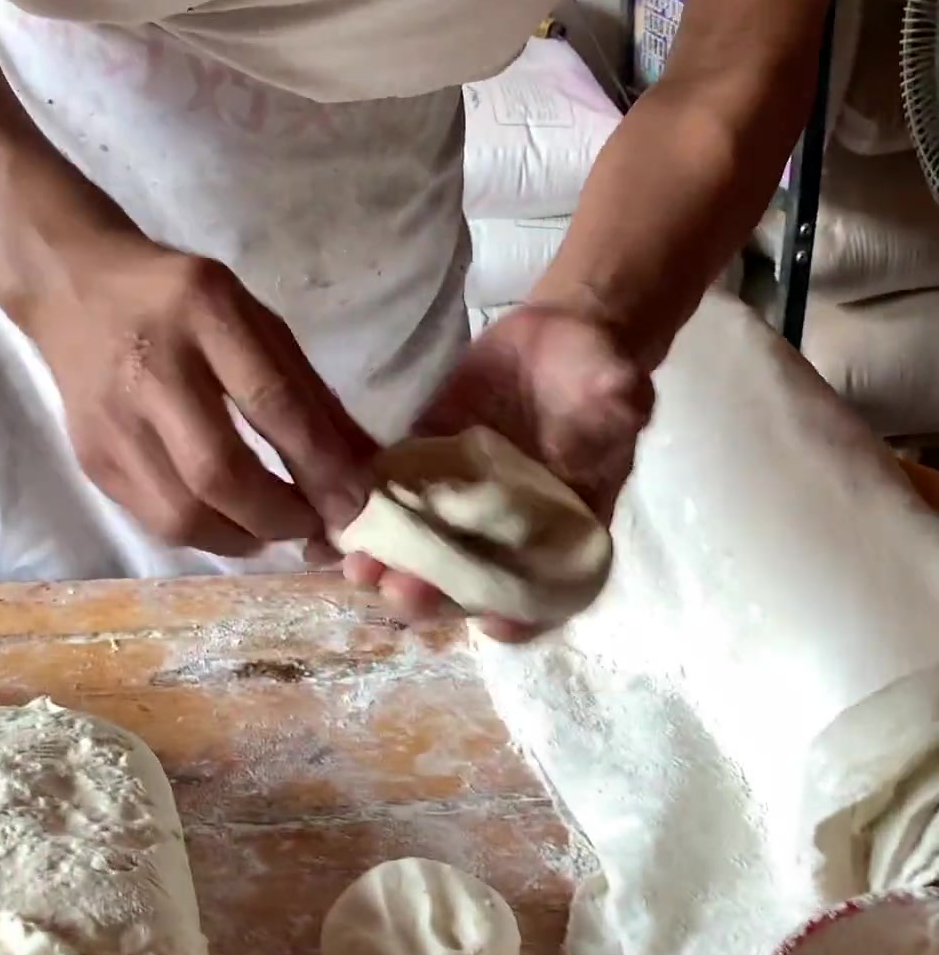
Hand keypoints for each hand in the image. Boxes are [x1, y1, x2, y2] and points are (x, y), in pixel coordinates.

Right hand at [31, 238, 373, 554]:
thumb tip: (364, 469)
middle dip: (279, 517)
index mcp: (204, 312)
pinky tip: (230, 521)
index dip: (319, 466)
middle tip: (313, 527)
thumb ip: (310, 392)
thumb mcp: (254, 320)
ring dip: (243, 538)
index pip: (271, 404)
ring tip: (273, 529)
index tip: (355, 506)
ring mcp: (112, 420)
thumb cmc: (182, 303)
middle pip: (219, 472)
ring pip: (182, 514)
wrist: (73, 288)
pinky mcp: (91, 459)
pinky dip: (206, 533)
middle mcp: (152, 367)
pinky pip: (156, 520)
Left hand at [343, 304, 653, 638]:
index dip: (522, 615)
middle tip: (402, 591)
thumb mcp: (612, 387)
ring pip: (425, 557)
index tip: (492, 620)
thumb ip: (615, 407)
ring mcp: (462, 509)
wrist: (557, 334)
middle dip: (435, 597)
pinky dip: (364, 524)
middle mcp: (509, 535)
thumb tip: (623, 402)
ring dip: (391, 571)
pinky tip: (332, 531)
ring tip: (358, 567)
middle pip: (471, 586)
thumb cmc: (595, 370)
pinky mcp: (424, 473)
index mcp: (564, 532)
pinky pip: (392, 508)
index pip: (545, 591)